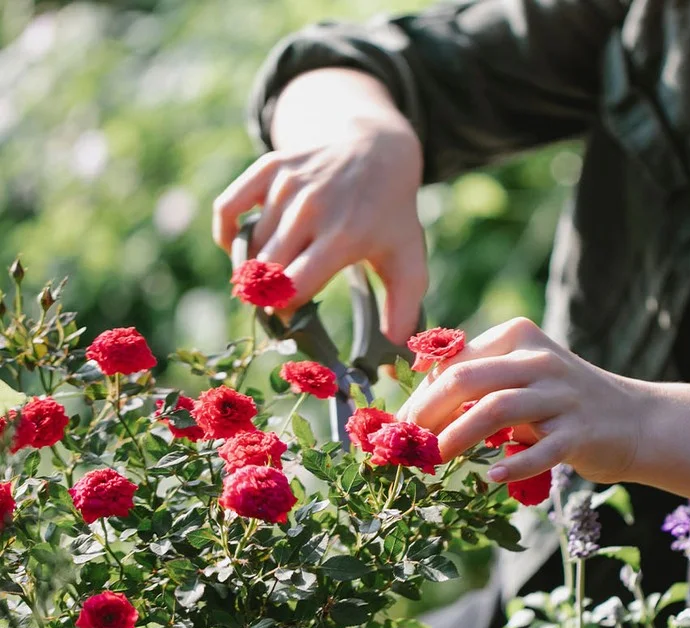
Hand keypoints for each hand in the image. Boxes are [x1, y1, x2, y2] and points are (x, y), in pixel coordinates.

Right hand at [211, 70, 426, 343]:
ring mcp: (289, 185)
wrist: (377, 152)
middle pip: (265, 270)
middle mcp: (313, 208)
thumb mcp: (408, 262)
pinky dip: (228, 235)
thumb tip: (393, 359)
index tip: (291, 319)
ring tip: (270, 278)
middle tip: (277, 303)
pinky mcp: (270, 168)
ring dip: (252, 268)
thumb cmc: (390, 218)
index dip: (284, 310)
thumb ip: (403, 311)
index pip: (293, 286)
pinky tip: (244, 249)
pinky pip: (228, 209)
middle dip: (265, 295)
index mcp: (345, 236)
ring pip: (249, 245)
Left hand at [398, 318, 646, 485]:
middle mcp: (541, 360)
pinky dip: (513, 465)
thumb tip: (415, 411)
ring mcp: (562, 395)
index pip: (456, 361)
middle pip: (467, 379)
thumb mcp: (522, 378)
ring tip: (435, 460)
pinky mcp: (580, 431)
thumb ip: (479, 383)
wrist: (635, 421)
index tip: (401, 425)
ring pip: (496, 409)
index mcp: (519, 336)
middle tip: (409, 443)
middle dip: (429, 412)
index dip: (422, 394)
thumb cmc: (562, 403)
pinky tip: (493, 477)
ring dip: (458, 437)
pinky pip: (540, 449)